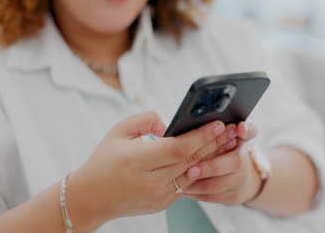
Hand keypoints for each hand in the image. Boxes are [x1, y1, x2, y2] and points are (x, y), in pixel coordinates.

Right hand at [66, 112, 236, 230]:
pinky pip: (186, 184)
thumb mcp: (118, 131)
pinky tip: (212, 157)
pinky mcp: (162, 203)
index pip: (179, 148)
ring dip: (214, 157)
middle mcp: (151, 181)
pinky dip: (201, 169)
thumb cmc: (103, 160)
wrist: (90, 198)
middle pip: (192, 160)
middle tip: (233, 129)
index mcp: (138, 161)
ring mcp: (158, 195)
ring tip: (230, 142)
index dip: (202, 135)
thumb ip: (146, 120)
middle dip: (215, 143)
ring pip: (194, 174)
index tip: (219, 123)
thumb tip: (170, 126)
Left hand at [183, 121, 262, 204]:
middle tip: (191, 170)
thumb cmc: (221, 151)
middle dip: (212, 166)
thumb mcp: (220, 135)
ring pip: (219, 184)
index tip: (239, 128)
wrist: (239, 178)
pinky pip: (212, 196)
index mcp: (241, 139)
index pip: (249, 131)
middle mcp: (244, 159)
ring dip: (199, 182)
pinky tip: (183, 188)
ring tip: (182, 179)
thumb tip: (190, 125)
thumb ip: (210, 128)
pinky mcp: (233, 196)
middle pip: (236, 161)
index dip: (246, 129)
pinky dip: (196, 192)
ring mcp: (240, 179)